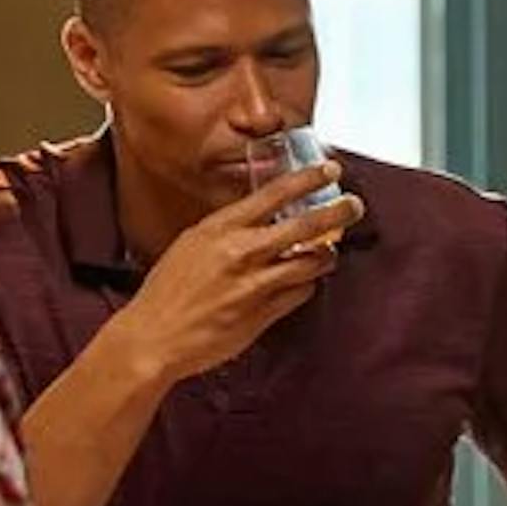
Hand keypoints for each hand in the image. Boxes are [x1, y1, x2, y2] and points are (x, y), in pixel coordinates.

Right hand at [104, 162, 362, 388]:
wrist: (153, 336)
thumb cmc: (167, 291)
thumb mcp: (192, 244)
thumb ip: (227, 228)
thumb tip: (258, 215)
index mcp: (221, 228)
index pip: (275, 193)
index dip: (308, 178)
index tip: (330, 168)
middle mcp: (241, 252)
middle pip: (305, 225)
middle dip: (337, 211)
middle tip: (353, 205)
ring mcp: (255, 284)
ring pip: (311, 262)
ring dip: (326, 255)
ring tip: (330, 253)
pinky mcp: (262, 314)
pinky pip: (300, 294)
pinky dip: (307, 286)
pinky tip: (305, 283)